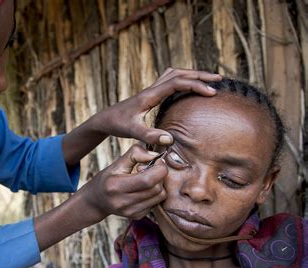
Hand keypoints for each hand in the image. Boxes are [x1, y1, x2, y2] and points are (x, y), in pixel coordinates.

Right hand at [79, 145, 167, 219]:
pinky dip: (155, 194)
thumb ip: (135, 154)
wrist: (96, 200)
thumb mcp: (117, 163)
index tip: (157, 161)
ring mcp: (130, 212)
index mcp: (116, 186)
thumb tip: (156, 155)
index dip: (159, 168)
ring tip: (148, 178)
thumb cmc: (108, 178)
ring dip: (159, 184)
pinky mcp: (136, 216)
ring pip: (160, 196)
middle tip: (152, 168)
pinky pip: (156, 203)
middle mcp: (123, 202)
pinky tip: (145, 189)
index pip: (148, 180)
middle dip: (160, 175)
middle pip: (156, 188)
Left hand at [90, 68, 220, 145]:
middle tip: (219, 80)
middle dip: (199, 75)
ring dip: (192, 74)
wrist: (104, 119)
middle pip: (178, 73)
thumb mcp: (132, 131)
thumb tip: (170, 139)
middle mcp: (151, 89)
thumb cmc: (117, 125)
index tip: (212, 93)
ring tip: (209, 80)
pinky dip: (184, 80)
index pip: (177, 83)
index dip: (195, 85)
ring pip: (174, 74)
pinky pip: (170, 81)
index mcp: (149, 95)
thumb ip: (149, 135)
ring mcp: (151, 90)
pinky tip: (190, 88)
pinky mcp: (150, 95)